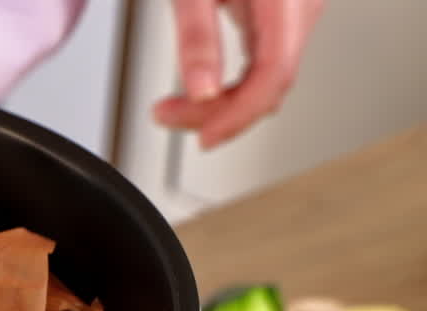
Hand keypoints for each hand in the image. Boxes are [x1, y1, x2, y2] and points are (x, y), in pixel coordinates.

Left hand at [155, 0, 323, 148]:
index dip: (239, 114)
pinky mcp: (281, 19)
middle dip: (218, 112)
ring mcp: (295, 16)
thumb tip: (202, 92)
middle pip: (269, 82)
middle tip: (167, 117)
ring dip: (223, 102)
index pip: (274, 73)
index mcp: (287, 0)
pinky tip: (201, 95)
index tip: (206, 137)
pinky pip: (262, 66)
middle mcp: (301, 8)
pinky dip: (232, 86)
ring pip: (266, 79)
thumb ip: (197, 35)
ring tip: (174, 109)